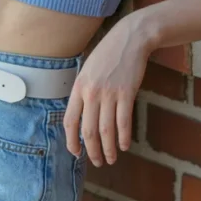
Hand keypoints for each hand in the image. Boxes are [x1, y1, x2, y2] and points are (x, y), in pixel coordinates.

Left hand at [63, 14, 149, 165]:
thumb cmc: (108, 55)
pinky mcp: (127, 93)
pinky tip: (124, 146)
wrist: (130, 38)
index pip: (70, 121)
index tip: (76, 153)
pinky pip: (124, 121)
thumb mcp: (88, 70)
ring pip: (106, 130)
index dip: (71, 141)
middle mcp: (91, 92)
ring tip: (111, 159)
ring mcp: (109, 93)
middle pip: (89, 130)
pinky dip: (123, 137)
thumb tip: (81, 117)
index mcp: (78, 87)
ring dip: (108, 149)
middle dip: (92, 151)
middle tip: (97, 162)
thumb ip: (83, 92)